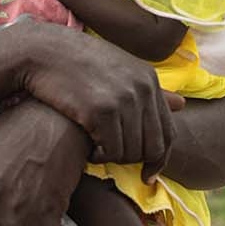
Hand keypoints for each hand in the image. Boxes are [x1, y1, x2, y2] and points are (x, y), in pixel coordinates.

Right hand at [11, 22, 180, 181]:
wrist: (42, 51)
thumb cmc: (77, 62)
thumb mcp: (119, 69)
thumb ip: (149, 91)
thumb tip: (182, 104)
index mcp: (149, 80)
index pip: (168, 132)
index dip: (159, 159)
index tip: (147, 174)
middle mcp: (142, 89)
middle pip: (153, 147)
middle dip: (134, 161)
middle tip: (113, 158)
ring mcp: (123, 99)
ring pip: (131, 152)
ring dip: (114, 159)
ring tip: (98, 150)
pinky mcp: (101, 110)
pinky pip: (111, 151)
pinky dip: (100, 157)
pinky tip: (89, 149)